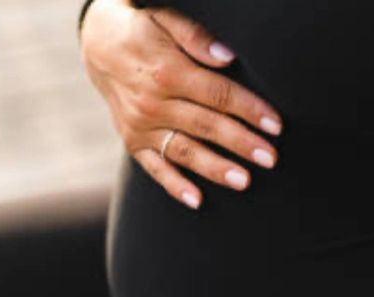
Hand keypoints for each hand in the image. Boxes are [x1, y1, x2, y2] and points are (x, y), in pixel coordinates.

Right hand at [79, 0, 282, 208]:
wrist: (99, 47)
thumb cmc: (143, 30)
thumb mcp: (166, 19)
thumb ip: (196, 37)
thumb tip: (227, 58)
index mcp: (168, 72)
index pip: (217, 94)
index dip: (249, 109)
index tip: (275, 124)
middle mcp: (153, 103)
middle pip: (205, 126)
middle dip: (241, 143)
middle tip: (270, 158)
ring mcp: (141, 126)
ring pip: (184, 151)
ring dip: (215, 168)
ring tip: (244, 181)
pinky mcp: (133, 142)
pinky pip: (155, 168)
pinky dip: (175, 185)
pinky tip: (197, 200)